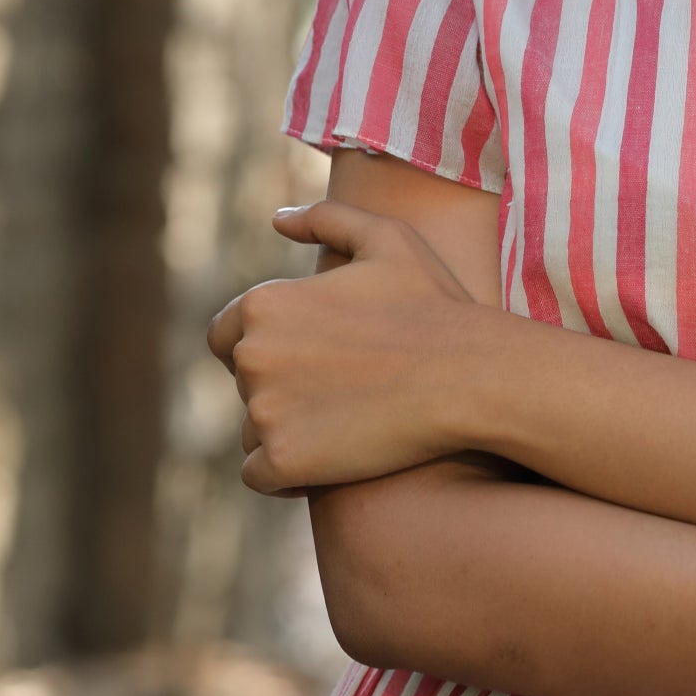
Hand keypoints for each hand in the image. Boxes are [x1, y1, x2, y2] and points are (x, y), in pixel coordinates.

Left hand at [207, 200, 501, 495]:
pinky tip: (329, 463)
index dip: (265, 347)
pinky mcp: (284, 459)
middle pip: (245, 383)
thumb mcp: (388, 239)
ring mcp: (264, 411)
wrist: (469, 376)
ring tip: (344, 426)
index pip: (225, 335)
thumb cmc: (435, 305)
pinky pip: (261, 476)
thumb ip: (327, 219)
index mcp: (263, 303)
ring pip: (253, 431)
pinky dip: (286, 475)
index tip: (310, 360)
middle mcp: (252, 355)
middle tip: (342, 391)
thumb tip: (277, 220)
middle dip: (282, 388)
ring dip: (286, 432)